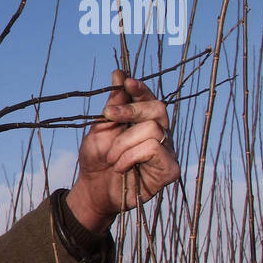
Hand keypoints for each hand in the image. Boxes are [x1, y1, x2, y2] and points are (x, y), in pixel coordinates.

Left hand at [66, 69, 180, 232]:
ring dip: (124, 143)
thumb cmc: (97, 159)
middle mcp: (160, 133)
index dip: (140, 88)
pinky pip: (154, 150)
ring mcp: (167, 150)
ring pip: (153, 129)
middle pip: (157, 108)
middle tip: (109, 116)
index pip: (149, 98)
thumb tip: (119, 73)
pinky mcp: (169, 169)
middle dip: (130, 110)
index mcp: (144, 121)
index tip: (126, 81)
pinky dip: (131, 156)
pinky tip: (121, 166)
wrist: (93, 190)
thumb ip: (113, 104)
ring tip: (112, 158)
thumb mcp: (100, 129)